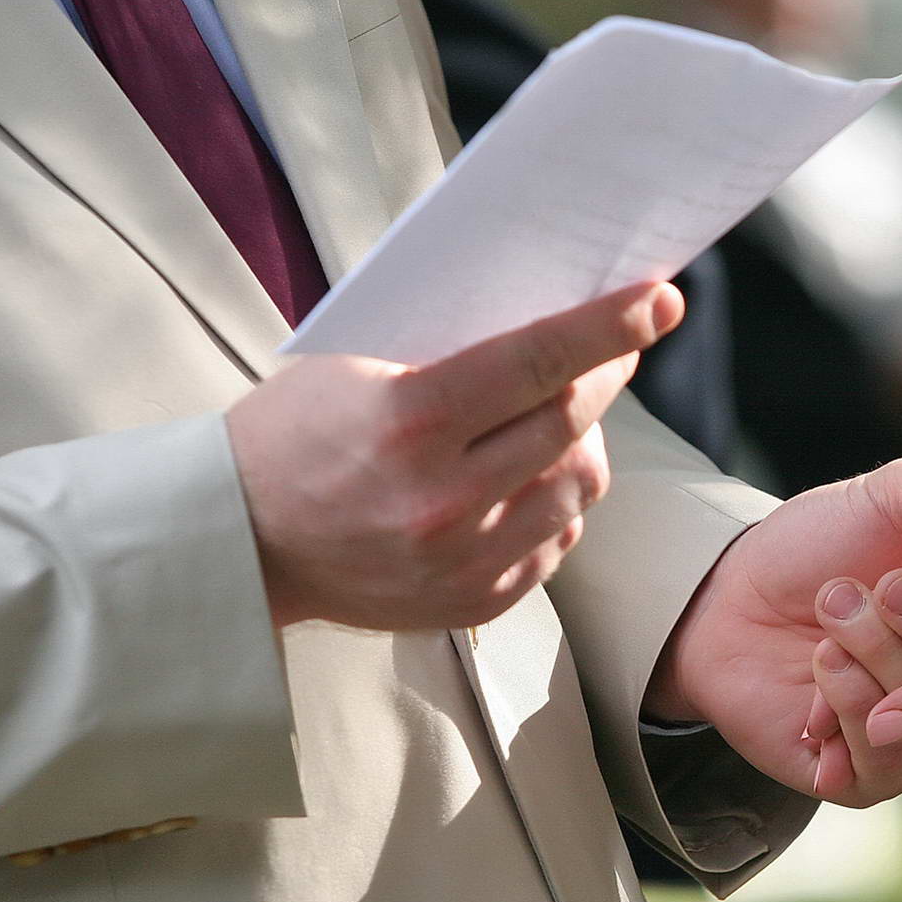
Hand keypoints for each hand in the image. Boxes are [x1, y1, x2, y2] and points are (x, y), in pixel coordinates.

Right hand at [227, 282, 682, 628]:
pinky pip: (556, 541)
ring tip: (564, 417)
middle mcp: (443, 499)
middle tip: (622, 346)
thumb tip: (561, 319)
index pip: (539, 362)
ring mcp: (463, 561)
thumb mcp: (356, 368)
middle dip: (608, 375)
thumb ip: (454, 352)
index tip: (661, 299)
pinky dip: (557, 503)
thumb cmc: (295, 434)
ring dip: (585, 443)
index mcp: (410, 422)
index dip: (610, 326)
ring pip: (578, 487)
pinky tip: (531, 479)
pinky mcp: (476, 602)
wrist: (240, 542)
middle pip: (571, 424)